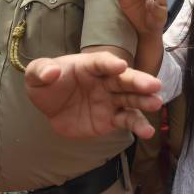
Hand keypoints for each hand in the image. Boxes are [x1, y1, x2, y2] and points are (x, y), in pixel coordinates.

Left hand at [25, 51, 161, 138]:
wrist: (52, 109)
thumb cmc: (48, 85)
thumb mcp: (36, 76)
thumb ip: (41, 70)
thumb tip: (52, 72)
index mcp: (89, 65)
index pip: (101, 62)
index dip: (110, 63)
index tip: (119, 66)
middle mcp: (105, 80)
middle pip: (124, 79)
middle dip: (139, 81)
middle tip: (154, 84)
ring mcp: (111, 99)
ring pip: (131, 99)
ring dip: (144, 101)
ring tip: (156, 103)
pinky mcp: (112, 118)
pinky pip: (127, 120)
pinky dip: (138, 125)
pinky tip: (148, 132)